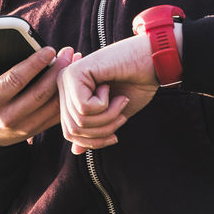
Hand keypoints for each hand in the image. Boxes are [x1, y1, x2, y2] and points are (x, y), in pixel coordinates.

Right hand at [0, 44, 75, 147]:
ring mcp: (24, 127)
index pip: (16, 80)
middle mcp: (8, 116)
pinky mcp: (36, 130)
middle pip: (39, 93)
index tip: (48, 49)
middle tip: (68, 52)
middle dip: (56, 71)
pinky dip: (68, 98)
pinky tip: (74, 81)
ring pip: (51, 105)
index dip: (34, 64)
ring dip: (66, 84)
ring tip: (74, 62)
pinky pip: (56, 115)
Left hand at [58, 34, 158, 153]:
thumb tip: (74, 152)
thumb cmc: (135, 85)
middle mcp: (62, 85)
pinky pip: (84, 108)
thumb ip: (93, 130)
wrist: (151, 61)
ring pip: (79, 121)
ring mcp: (66, 78)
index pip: (70, 133)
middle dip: (102, 131)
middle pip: (72, 130)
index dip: (94, 142)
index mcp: (70, 95)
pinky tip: (111, 88)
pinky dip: (105, 105)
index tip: (115, 135)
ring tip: (120, 101)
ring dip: (107, 117)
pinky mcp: (74, 73)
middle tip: (121, 115)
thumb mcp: (112, 115)